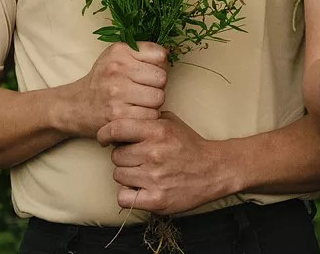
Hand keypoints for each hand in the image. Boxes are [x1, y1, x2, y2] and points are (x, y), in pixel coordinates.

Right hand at [61, 42, 168, 138]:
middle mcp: (117, 69)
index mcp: (119, 51)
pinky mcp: (118, 116)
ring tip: (139, 103)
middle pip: (162, 78)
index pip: (160, 55)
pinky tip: (135, 114)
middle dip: (157, 87)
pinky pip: (150, 116)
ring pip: (159, 98)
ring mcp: (117, 93)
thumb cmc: (101, 81)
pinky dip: (146, 118)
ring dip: (153, 104)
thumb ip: (142, 51)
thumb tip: (170, 53)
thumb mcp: (116, 57)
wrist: (74, 106)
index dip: (158, 66)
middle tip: (143, 91)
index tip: (147, 73)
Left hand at [99, 112, 233, 214]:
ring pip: (118, 176)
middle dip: (124, 157)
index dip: (105, 134)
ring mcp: (154, 178)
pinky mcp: (156, 200)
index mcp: (157, 131)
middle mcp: (154, 153)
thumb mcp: (171, 122)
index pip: (116, 129)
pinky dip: (129, 195)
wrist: (214, 170)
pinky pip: (123, 197)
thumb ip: (146, 119)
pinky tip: (140, 189)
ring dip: (127, 175)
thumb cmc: (190, 145)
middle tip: (139, 158)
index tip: (105, 139)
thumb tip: (120, 121)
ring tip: (143, 173)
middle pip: (116, 156)